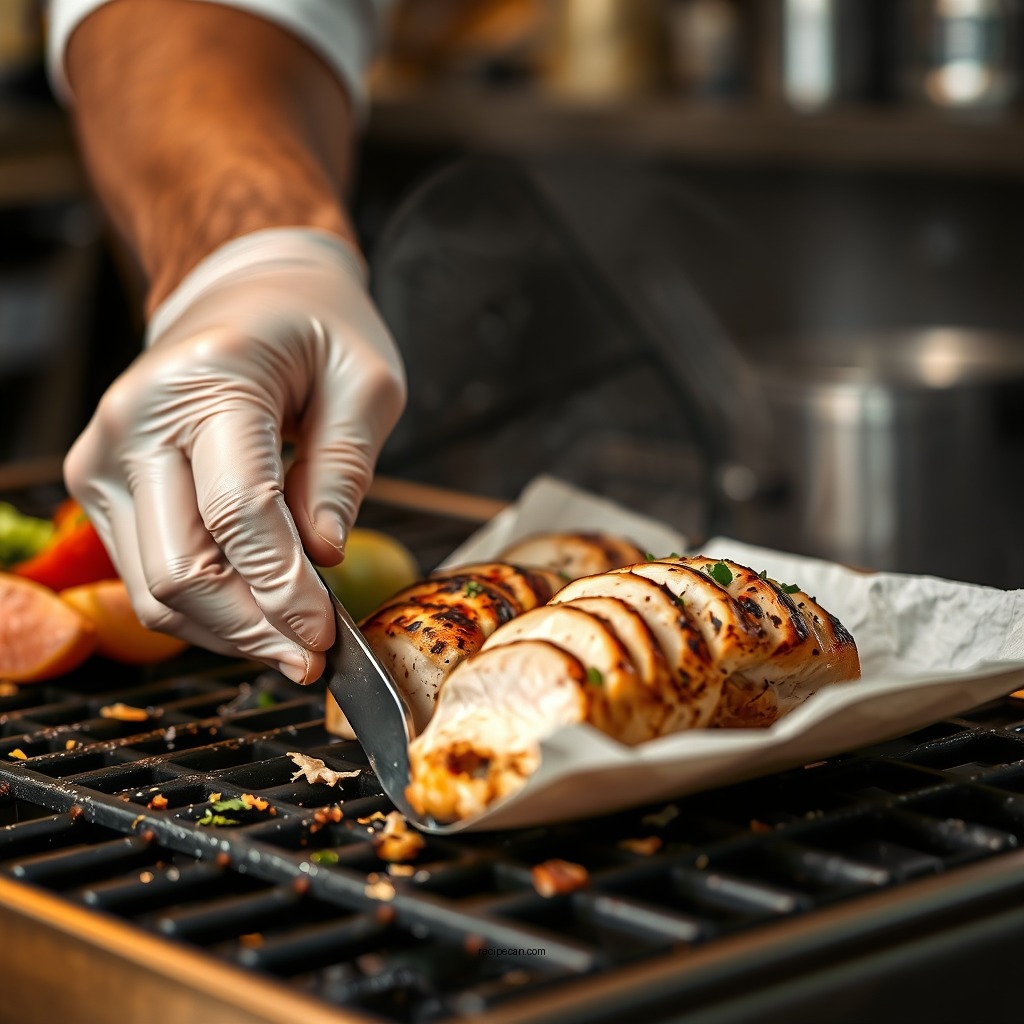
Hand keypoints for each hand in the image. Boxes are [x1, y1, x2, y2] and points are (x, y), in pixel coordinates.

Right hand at [65, 229, 405, 682]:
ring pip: (154, 588)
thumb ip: (345, 469)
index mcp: (208, 379)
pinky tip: (256, 616)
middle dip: (253, 627)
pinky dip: (203, 610)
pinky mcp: (101, 486)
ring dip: (227, 632)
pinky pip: (146, 575)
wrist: (242, 295)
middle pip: (181, 565)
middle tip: (312, 657)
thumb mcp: (366, 382)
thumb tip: (323, 558)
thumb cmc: (316, 331)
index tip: (327, 635)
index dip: (284, 589)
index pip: (238, 511)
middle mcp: (135, 420)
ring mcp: (105, 456)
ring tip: (290, 645)